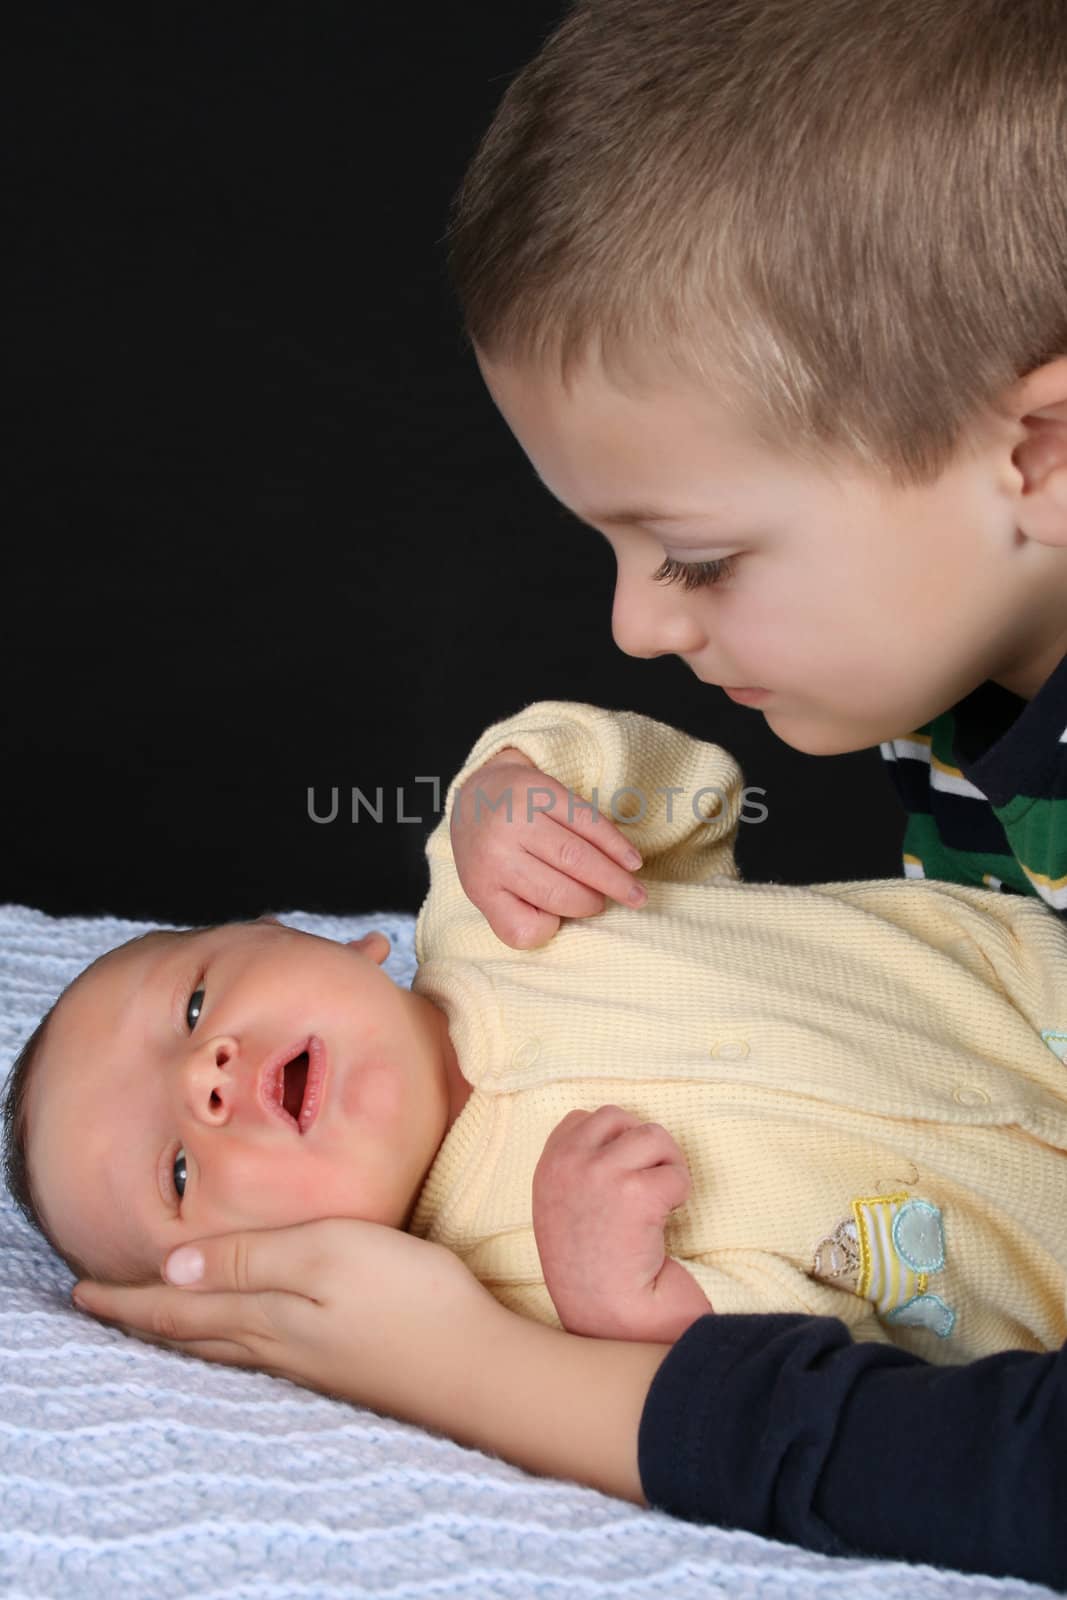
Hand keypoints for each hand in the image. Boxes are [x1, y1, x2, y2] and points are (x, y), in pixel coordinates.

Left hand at [70, 1218, 507, 1434]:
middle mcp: (277, 1348)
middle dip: (143, 1319)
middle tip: (103, 1307)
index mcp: (265, 1316)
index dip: (127, 1299)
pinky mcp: (342, 1368)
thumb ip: (250, 1259)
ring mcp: (311, 1365)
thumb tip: (171, 1267)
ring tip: (156, 1320)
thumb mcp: (327, 1254)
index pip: (178, 1308)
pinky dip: (225, 1341)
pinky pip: (258, 1355)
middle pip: (193, 1335)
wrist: (478, 1371)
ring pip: (224, 1349)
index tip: (82, 1291)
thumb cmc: (409, 1298)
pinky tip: (241, 1337)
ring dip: (181, 1334)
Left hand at [450, 748, 646, 948]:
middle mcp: (494, 850)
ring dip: (614, 879)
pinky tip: (631, 861)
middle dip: (593, 903)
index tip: (561, 920)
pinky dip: (614, 844)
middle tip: (613, 906)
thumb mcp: (488, 886)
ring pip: (576, 858)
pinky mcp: (539, 789)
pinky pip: (586, 822)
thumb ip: (517, 910)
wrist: (480, 789)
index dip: (549, 928)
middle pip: (558, 892)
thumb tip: (565, 921)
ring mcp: (516, 817)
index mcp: (481, 883)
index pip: (521, 927)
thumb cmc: (491, 849)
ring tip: (636, 894)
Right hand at [532, 1106, 703, 1341]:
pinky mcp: (634, 1194)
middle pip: (619, 1117)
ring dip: (668, 1166)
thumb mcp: (563, 1211)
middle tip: (652, 1186)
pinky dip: (681, 1195)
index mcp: (546, 1170)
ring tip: (662, 1203)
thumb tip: (619, 1139)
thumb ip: (576, 1172)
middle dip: (644, 1147)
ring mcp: (598, 1175)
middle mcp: (566, 1165)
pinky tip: (667, 1224)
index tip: (623, 1178)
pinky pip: (675, 1173)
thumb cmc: (592, 1276)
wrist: (609, 1323)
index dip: (613, 1143)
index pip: (583, 1119)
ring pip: (653, 1135)